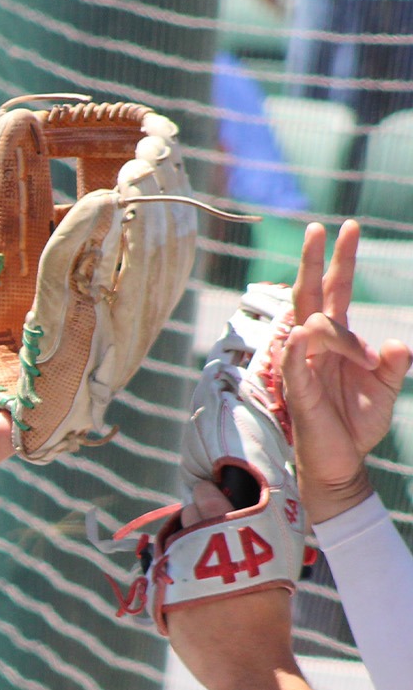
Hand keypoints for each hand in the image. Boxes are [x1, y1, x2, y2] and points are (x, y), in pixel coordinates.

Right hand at [282, 221, 412, 524]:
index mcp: (337, 340)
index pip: (337, 291)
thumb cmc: (356, 422)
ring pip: (310, 325)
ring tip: (367, 361)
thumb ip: (393, 366)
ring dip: (337, 332)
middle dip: (315, 261)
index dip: (342, 260)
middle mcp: (315, 344)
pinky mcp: (296, 388)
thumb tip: (399, 343)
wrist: (342, 461)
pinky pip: (291, 361)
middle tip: (319, 228)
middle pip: (311, 293)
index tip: (347, 227)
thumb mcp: (384, 391)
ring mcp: (302, 362)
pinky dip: (293, 347)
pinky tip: (299, 334)